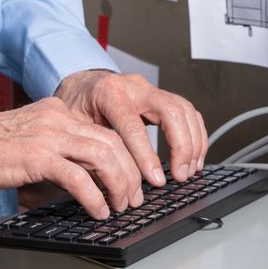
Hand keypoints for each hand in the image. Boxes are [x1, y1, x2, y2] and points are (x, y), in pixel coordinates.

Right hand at [0, 97, 145, 218]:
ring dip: (118, 185)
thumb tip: (82, 174)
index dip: (125, 157)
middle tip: (132, 198)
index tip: (131, 179)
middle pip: (112, 143)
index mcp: (58, 111)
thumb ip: (56, 146)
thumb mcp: (31, 136)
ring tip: (119, 206)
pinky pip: (78, 177)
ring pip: (103, 157)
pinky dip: (94, 197)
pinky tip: (97, 210)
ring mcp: (49, 136)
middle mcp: (58, 119)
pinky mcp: (37, 157)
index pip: (105, 131)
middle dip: (129, 174)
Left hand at [53, 69, 208, 187]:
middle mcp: (134, 87)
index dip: (147, 156)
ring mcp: (150, 90)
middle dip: (180, 146)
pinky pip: (187, 112)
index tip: (156, 181)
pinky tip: (194, 156)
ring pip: (184, 110)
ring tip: (190, 170)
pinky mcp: (161, 97)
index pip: (133, 125)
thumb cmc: (75, 106)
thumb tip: (103, 184)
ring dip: (193, 142)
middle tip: (181, 175)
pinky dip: (195, 134)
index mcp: (108, 93)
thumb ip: (88, 149)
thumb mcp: (72, 125)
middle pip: (170, 111)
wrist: (81, 85)